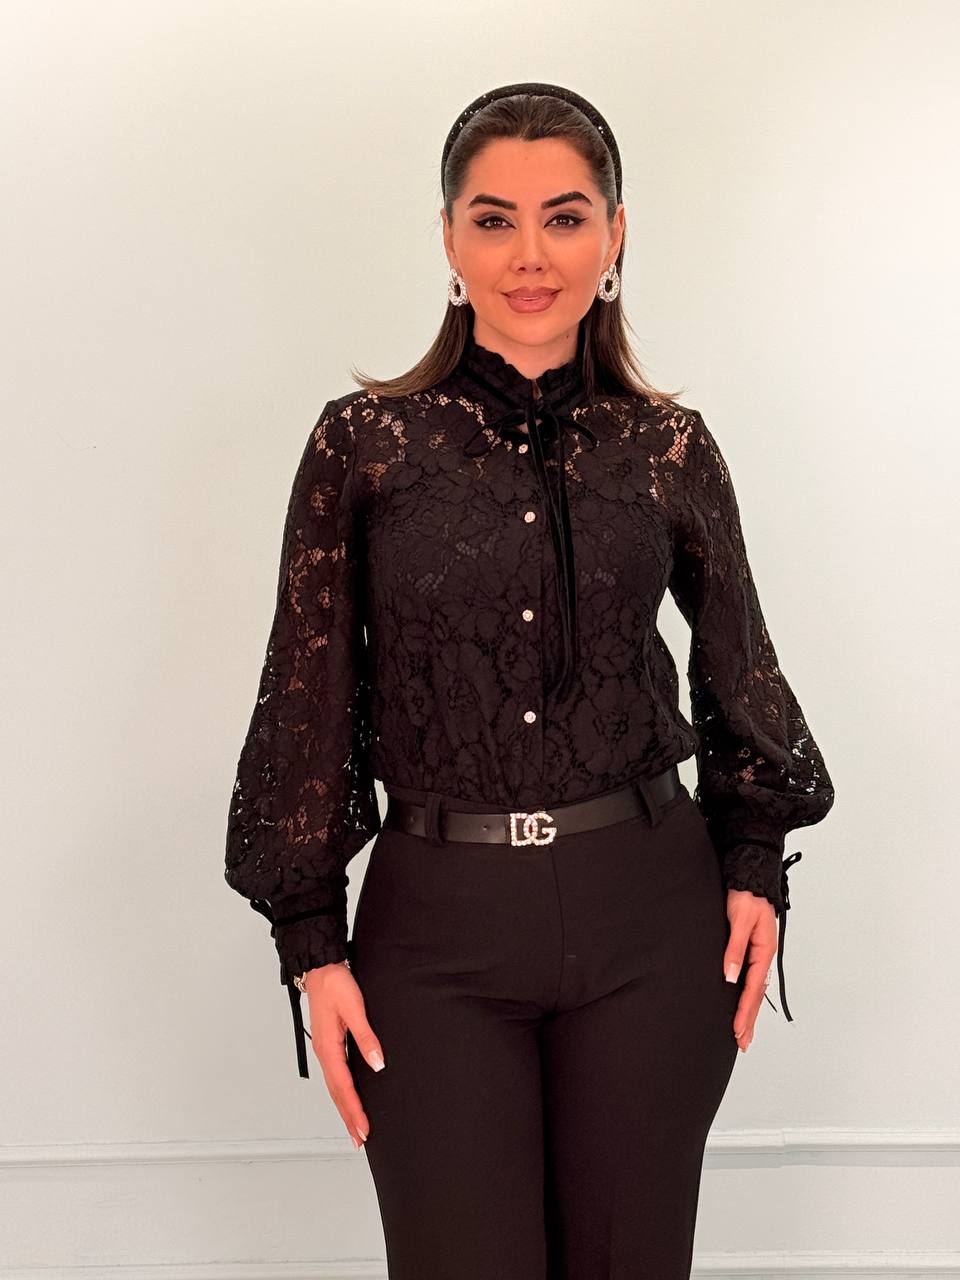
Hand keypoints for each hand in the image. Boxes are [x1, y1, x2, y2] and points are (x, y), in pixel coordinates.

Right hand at [300, 961, 385, 1150]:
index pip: (344, 1088)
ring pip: (334, 1086)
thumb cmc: (336, 984)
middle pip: (336, 1093)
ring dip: (345, 1107)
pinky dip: (342, 1091)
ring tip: (355, 1127)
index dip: (355, 1111)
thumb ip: (366, 1037)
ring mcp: (324, 1048)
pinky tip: (348, 1096)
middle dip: (349, 1117)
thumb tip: (378, 1064)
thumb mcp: (355, 1008)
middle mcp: (324, 1052)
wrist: (321, 966)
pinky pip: (335, 1075)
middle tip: (361, 1141)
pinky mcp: (328, 1042)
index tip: (365, 1131)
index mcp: (328, 1048)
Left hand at [722, 889, 777, 1051]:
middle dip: (749, 1020)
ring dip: (750, 1012)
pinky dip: (748, 997)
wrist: (751, 877)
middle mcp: (763, 956)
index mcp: (763, 951)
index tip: (737, 1030)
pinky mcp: (752, 950)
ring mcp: (759, 955)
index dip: (744, 1011)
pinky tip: (745, 1005)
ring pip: (755, 990)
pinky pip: (752, 979)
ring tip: (744, 1033)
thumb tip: (730, 977)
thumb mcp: (738, 920)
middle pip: (756, 995)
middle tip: (742, 1043)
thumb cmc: (746, 896)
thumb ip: (734, 949)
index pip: (752, 989)